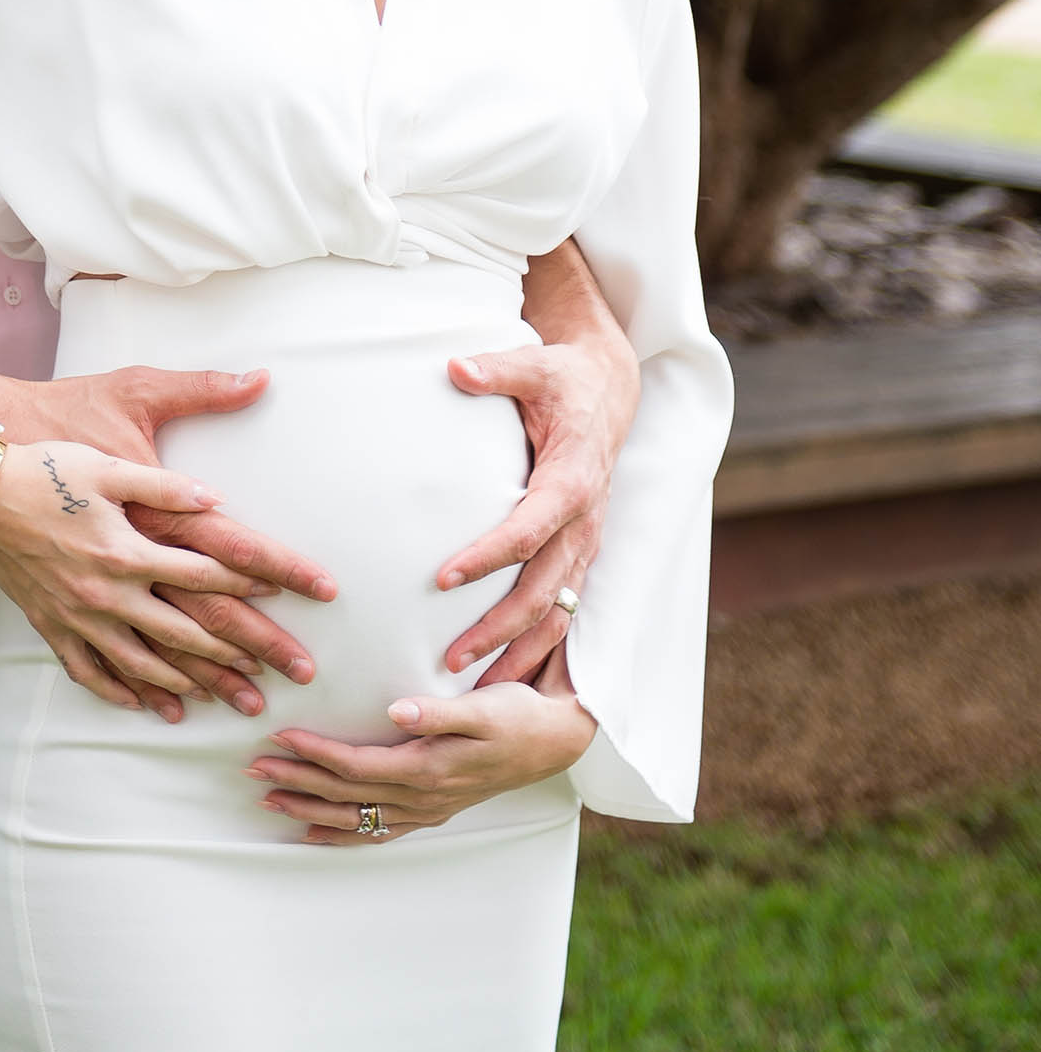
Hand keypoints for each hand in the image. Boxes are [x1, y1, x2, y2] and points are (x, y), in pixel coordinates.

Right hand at [0, 433, 282, 724]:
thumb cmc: (47, 469)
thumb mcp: (109, 467)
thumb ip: (165, 486)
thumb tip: (216, 499)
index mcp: (127, 551)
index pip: (201, 573)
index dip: (246, 582)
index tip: (282, 594)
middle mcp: (107, 594)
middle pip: (183, 632)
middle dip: (234, 653)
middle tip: (275, 672)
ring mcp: (78, 617)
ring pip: (142, 663)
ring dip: (187, 683)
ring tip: (224, 699)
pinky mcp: (52, 626)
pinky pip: (90, 672)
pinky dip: (122, 692)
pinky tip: (148, 706)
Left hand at [248, 661, 594, 844]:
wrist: (553, 741)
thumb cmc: (515, 715)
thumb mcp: (483, 706)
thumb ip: (438, 711)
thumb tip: (398, 710)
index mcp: (427, 768)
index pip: (356, 764)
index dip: (315, 753)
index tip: (279, 738)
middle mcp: (421, 796)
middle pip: (346, 794)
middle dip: (297, 783)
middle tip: (252, 771)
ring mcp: (426, 809)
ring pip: (356, 817)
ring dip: (309, 810)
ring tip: (268, 801)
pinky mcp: (432, 810)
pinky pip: (378, 831)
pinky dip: (343, 834)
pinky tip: (316, 834)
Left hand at [434, 328, 639, 683]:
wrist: (608, 390)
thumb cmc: (563, 378)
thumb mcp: (533, 364)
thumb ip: (495, 370)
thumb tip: (455, 367)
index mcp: (571, 480)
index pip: (527, 529)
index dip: (487, 556)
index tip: (442, 578)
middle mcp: (583, 521)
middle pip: (543, 589)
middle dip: (498, 629)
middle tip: (449, 659)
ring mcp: (585, 542)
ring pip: (557, 612)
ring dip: (516, 651)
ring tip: (470, 686)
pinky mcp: (580, 553)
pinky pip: (563, 611)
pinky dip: (537, 648)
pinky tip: (502, 676)